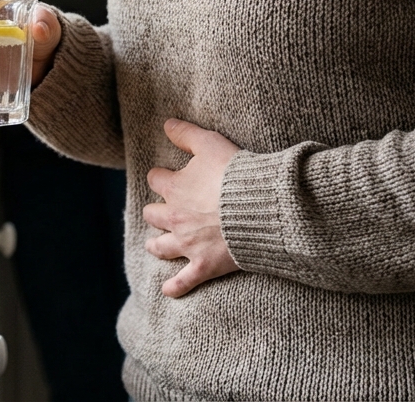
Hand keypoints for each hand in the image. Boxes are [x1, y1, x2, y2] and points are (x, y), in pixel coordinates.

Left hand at [143, 118, 242, 297]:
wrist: (261, 207)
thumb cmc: (237, 173)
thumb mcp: (210, 143)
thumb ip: (186, 133)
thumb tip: (166, 124)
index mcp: (174, 188)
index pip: (156, 179)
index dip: (162, 177)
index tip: (168, 177)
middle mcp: (175, 217)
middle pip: (153, 215)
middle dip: (156, 213)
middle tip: (161, 212)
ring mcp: (188, 244)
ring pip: (161, 247)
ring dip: (157, 246)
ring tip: (156, 246)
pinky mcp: (204, 265)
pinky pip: (183, 281)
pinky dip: (175, 287)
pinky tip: (168, 291)